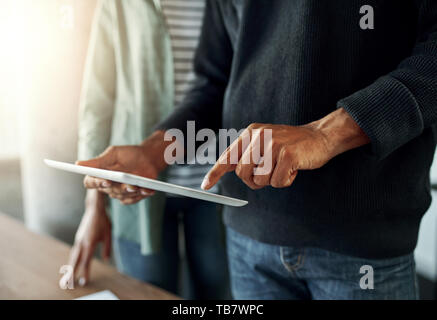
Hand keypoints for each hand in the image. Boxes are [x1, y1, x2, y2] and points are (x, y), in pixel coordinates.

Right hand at [69, 190, 110, 285]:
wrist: (94, 209)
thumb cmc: (103, 221)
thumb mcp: (108, 234)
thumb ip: (107, 247)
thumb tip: (106, 259)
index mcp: (89, 243)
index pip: (86, 262)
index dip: (85, 273)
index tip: (84, 282)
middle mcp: (81, 243)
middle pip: (75, 261)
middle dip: (71, 273)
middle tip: (68, 284)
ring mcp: (78, 240)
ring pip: (73, 256)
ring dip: (70, 267)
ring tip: (67, 277)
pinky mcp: (78, 237)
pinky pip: (74, 251)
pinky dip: (72, 259)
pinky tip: (72, 264)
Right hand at [76, 131, 168, 204]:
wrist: (148, 158)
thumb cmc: (129, 154)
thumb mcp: (113, 154)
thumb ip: (98, 161)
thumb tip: (78, 164)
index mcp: (100, 174)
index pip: (90, 182)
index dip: (96, 182)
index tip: (105, 180)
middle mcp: (107, 185)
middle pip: (108, 191)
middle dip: (119, 187)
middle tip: (129, 184)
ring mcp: (119, 192)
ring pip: (121, 196)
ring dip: (131, 191)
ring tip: (139, 185)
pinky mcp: (130, 197)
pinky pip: (132, 200)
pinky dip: (140, 195)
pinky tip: (147, 190)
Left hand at [201, 108, 368, 189]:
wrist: (320, 136)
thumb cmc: (291, 145)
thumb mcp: (265, 144)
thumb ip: (249, 155)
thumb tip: (232, 171)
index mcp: (250, 133)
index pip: (228, 156)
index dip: (215, 173)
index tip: (205, 186)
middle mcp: (259, 136)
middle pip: (242, 173)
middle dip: (254, 181)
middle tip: (269, 175)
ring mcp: (273, 144)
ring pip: (260, 179)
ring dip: (272, 181)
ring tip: (283, 168)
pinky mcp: (287, 155)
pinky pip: (277, 182)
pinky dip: (286, 181)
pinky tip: (294, 170)